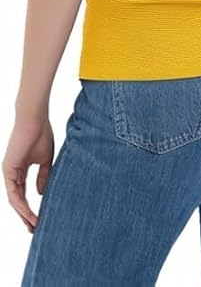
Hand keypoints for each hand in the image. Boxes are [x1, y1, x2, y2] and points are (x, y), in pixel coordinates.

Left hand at [2, 116, 54, 233]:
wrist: (34, 120)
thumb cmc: (41, 135)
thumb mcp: (45, 160)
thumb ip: (42, 177)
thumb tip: (40, 194)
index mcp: (19, 169)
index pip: (22, 194)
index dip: (30, 207)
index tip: (39, 218)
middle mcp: (12, 173)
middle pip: (17, 200)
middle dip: (25, 215)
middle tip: (34, 228)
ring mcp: (8, 172)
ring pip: (15, 200)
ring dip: (23, 214)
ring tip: (34, 226)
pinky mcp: (8, 171)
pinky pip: (14, 194)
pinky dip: (21, 206)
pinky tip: (29, 214)